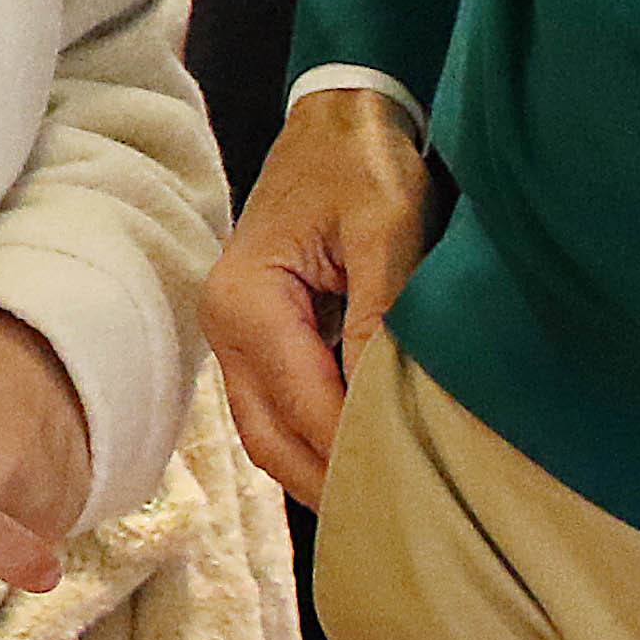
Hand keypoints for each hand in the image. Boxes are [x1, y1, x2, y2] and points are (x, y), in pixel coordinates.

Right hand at [206, 88, 431, 504]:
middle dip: (330, 483)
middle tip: (400, 523)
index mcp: (246, 302)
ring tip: (385, 506)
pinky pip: (275, 410)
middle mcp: (223, 327)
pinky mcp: (251, 337)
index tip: (415, 490)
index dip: (356, 453)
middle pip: (271, 439)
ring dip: (318, 471)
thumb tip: (382, 407)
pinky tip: (361, 459)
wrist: (337, 116)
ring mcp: (230, 335)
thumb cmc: (362, 162)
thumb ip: (380, 318)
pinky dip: (312, 442)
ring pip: (267, 435)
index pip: (305, 406)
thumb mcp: (386, 230)